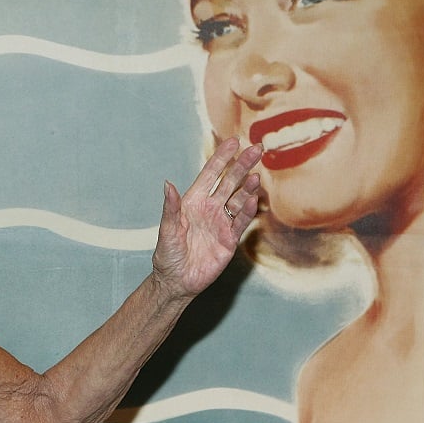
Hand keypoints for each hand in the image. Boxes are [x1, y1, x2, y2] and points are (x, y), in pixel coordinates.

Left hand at [152, 137, 262, 297]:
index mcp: (193, 202)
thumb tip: (167, 184)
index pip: (210, 174)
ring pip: (238, 200)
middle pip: (229, 183)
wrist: (176, 281)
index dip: (222, 158)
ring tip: (256, 175)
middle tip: (256, 150)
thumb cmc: (167, 255)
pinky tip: (253, 199)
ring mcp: (221, 223)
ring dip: (247, 188)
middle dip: (242, 166)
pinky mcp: (229, 240)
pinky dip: (247, 211)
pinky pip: (240, 222)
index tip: (234, 141)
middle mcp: (209, 209)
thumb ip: (170, 208)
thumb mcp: (167, 230)